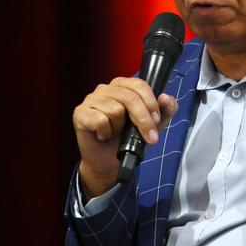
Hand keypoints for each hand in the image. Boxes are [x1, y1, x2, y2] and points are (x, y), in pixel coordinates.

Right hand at [72, 77, 177, 197]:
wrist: (108, 160)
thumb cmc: (128, 138)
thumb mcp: (153, 124)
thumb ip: (165, 110)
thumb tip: (166, 98)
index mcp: (122, 85)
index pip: (139, 85)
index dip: (150, 103)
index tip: (156, 120)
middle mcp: (105, 88)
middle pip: (129, 98)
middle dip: (143, 120)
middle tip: (150, 137)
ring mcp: (91, 99)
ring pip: (115, 110)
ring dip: (120, 128)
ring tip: (116, 133)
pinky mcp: (80, 113)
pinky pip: (100, 120)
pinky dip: (106, 133)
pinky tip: (103, 135)